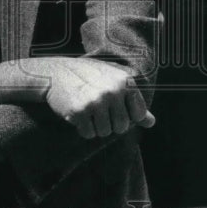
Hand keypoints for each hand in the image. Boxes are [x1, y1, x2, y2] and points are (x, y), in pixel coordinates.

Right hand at [25, 57, 154, 139]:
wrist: (55, 73)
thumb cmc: (87, 77)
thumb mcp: (113, 82)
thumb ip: (133, 102)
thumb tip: (151, 122)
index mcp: (124, 81)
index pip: (138, 114)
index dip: (126, 115)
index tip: (113, 107)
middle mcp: (112, 91)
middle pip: (122, 127)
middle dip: (109, 123)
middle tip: (96, 109)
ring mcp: (96, 101)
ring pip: (105, 132)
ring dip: (95, 126)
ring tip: (86, 110)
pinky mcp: (80, 111)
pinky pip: (88, 134)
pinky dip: (82, 129)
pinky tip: (77, 114)